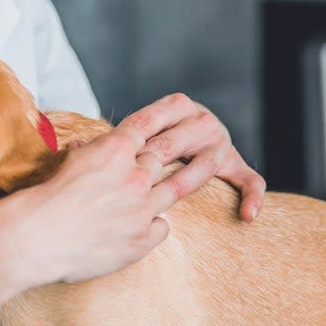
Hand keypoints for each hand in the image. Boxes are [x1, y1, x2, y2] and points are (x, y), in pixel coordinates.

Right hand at [0, 125, 176, 286]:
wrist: (35, 237)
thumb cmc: (45, 200)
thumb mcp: (66, 162)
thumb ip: (86, 152)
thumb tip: (85, 147)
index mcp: (116, 150)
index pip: (143, 131)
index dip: (139, 141)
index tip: (138, 147)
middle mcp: (136, 176)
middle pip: (157, 162)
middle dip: (145, 169)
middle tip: (129, 181)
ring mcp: (142, 209)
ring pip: (169, 192)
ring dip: (154, 196)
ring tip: (135, 204)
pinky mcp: (142, 239)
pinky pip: (162, 226)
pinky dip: (152, 227)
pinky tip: (136, 229)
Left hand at [119, 93, 265, 221]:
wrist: (189, 130)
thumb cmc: (154, 137)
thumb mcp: (134, 135)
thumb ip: (107, 141)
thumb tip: (75, 146)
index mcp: (174, 109)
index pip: (147, 123)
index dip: (128, 145)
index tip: (106, 168)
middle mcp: (201, 122)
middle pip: (174, 143)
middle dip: (152, 163)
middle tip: (133, 186)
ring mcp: (220, 143)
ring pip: (207, 162)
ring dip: (188, 179)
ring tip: (168, 199)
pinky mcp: (235, 163)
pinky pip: (249, 179)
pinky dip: (250, 196)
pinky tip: (247, 216)